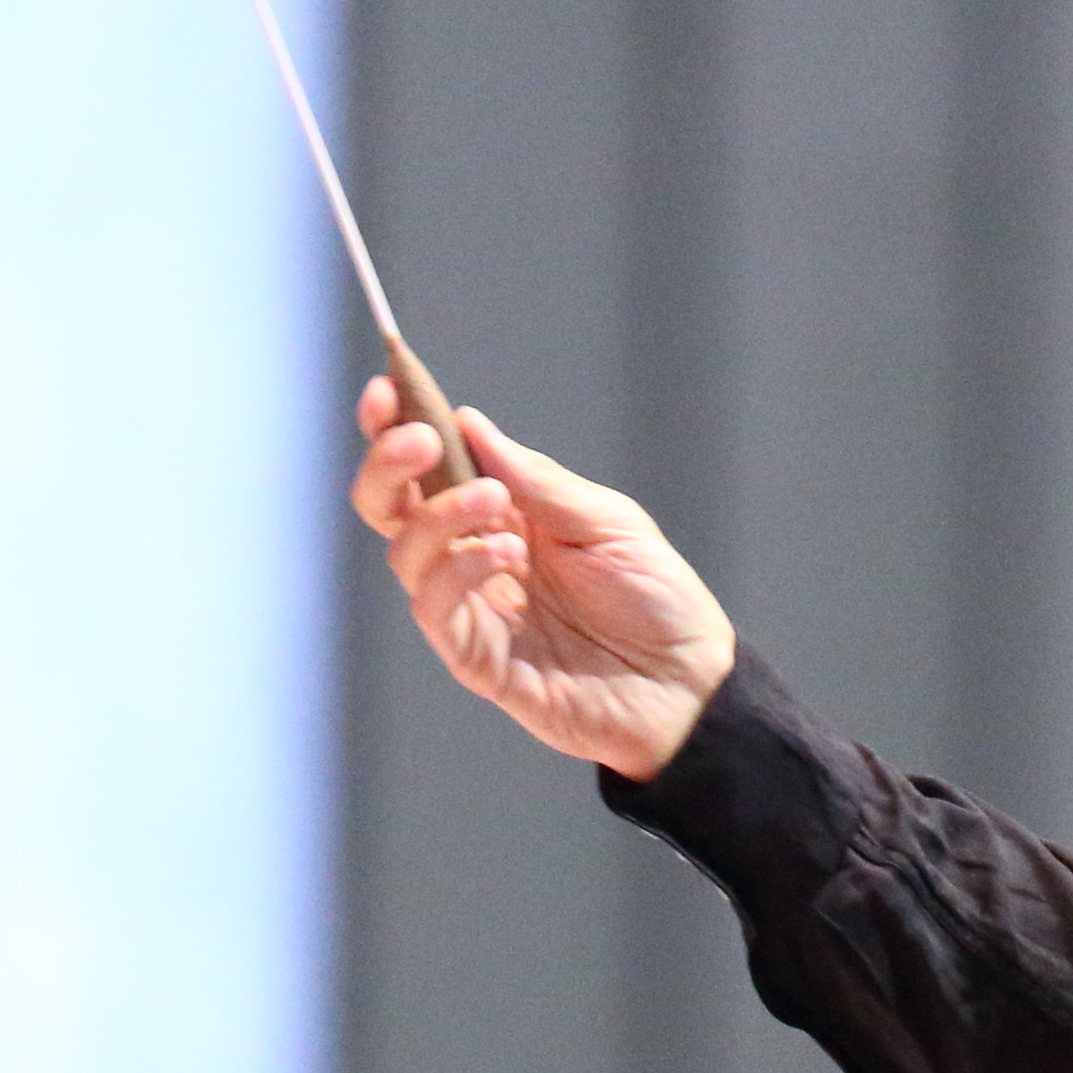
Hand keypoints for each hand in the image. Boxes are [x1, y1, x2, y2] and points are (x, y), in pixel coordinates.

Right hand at [353, 381, 738, 778]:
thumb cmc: (656, 598)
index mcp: (504, 516)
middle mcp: (475, 560)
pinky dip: (458, 569)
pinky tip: (504, 552)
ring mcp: (473, 611)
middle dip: (388, 467)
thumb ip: (533, 479)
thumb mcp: (605, 518)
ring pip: (406, 556)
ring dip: (440, 515)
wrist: (688, 684)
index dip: (395, 429)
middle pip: (392, 511)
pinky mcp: (478, 661)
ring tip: (493, 501)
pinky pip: (435, 610)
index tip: (384, 388)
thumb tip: (466, 422)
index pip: (429, 470)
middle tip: (417, 440)